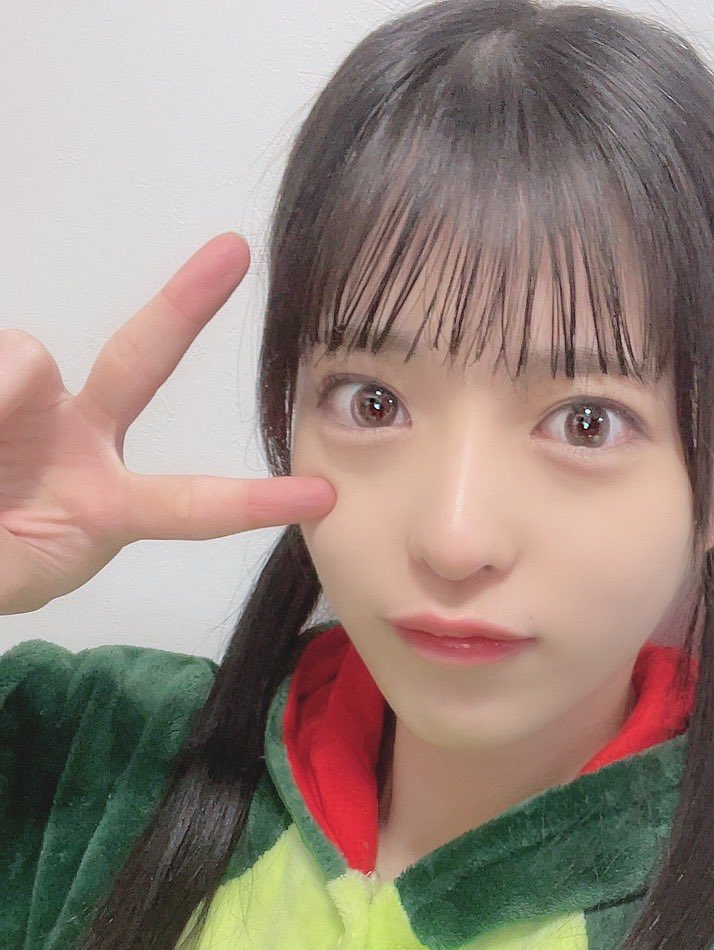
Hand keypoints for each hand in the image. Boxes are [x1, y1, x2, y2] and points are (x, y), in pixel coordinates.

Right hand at [0, 232, 334, 613]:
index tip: (322, 497)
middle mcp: (81, 442)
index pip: (188, 505)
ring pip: (26, 357)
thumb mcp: (16, 574)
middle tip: (234, 250)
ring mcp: (32, 405)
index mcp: (107, 506)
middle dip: (186, 306)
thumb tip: (19, 410)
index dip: (250, 503)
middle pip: (142, 363)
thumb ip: (32, 534)